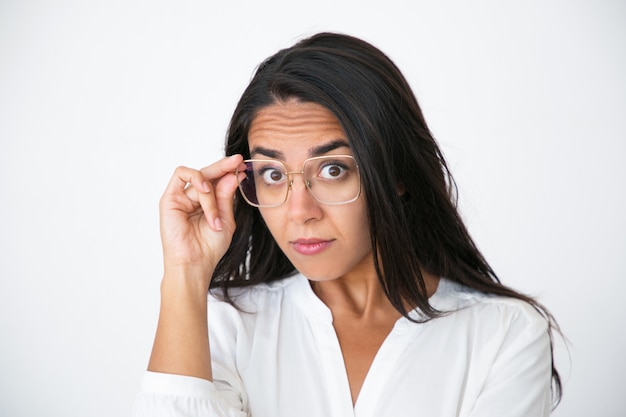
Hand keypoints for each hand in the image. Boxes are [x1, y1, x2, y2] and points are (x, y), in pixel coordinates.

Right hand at [158, 155, 245, 285]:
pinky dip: (197, 179)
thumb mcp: (225, 218)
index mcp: (207, 203)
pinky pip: (181, 175)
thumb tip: (233, 174)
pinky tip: (206, 190)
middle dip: (225, 166)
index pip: (218, 180)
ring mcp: (180, 197)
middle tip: (238, 161)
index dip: (230, 172)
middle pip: (209, 173)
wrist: (195, 264)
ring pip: (200, 179)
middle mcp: (193, 198)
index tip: (244, 168)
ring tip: (216, 217)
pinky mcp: (169, 199)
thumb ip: (226, 196)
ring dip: (212, 195)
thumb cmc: (209, 247)